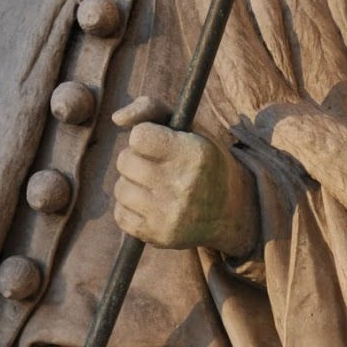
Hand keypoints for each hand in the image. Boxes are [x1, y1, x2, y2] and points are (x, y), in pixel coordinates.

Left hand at [112, 96, 258, 257]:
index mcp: (194, 154)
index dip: (144, 136)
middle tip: (156, 164)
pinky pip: (120, 215)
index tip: (158, 142)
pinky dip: (129, 207)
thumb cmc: (204, 160)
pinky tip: (150, 204)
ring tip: (154, 185)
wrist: (230, 209)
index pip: (139, 136)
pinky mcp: (159, 236)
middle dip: (136, 159)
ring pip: (120, 188)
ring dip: (131, 183)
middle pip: (125, 161)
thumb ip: (152, 109)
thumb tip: (116, 118)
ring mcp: (170, 214)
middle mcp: (183, 185)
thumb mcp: (190, 127)